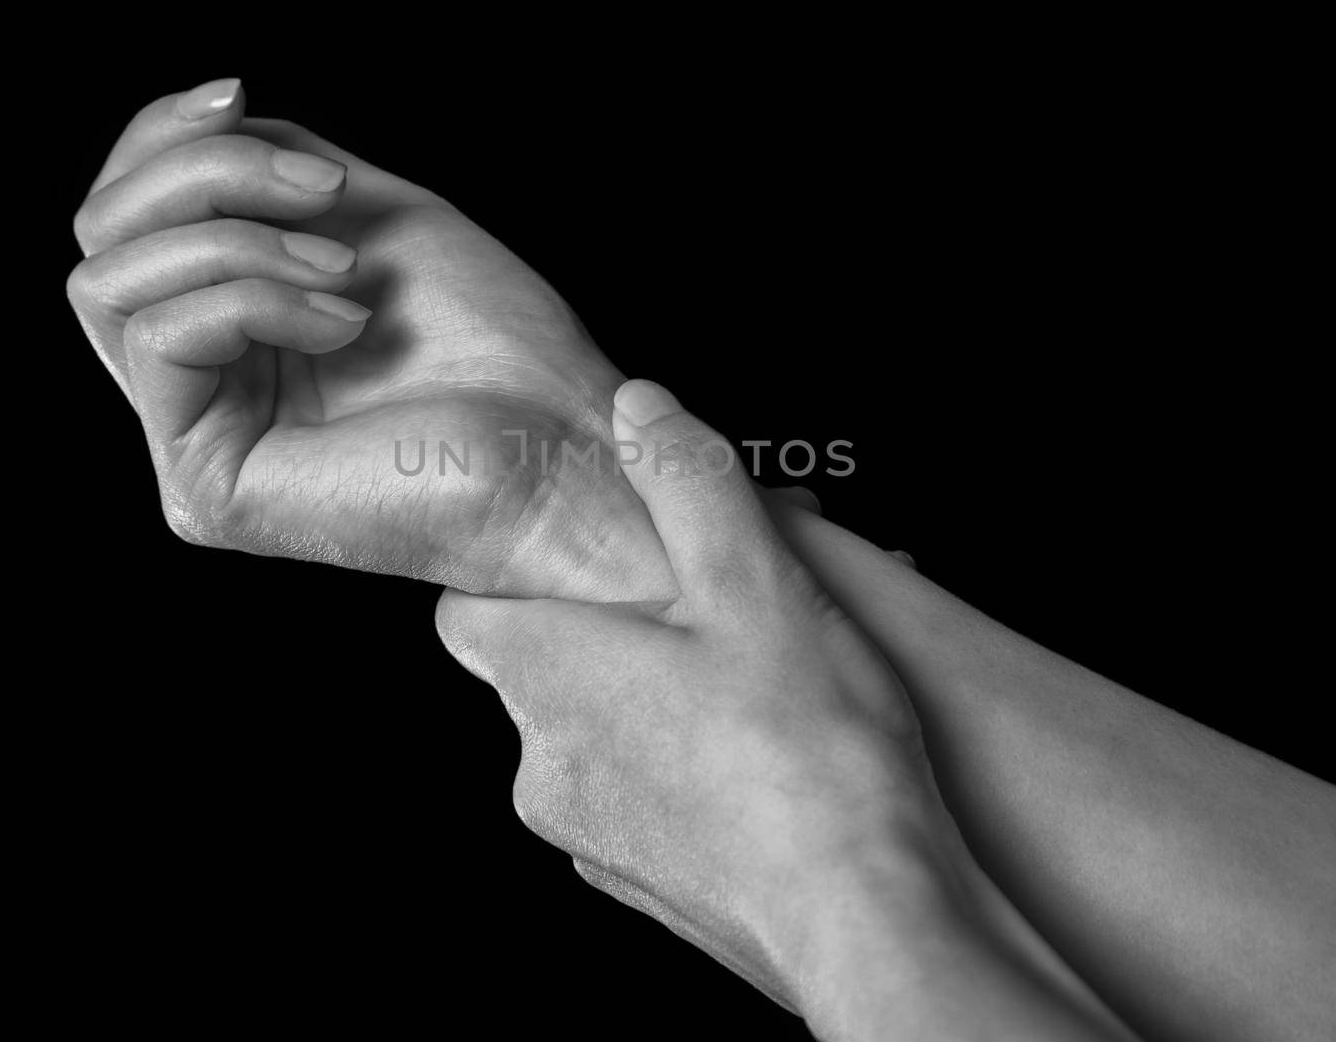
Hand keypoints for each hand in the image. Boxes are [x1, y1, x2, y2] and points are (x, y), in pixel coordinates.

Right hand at [67, 78, 672, 598]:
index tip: (240, 93)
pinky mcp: (208, 489)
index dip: (163, 137)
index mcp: (225, 331)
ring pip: (107, 285)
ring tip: (346, 268)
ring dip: (237, 239)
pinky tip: (345, 321)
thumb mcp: (368, 215)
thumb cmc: (498, 346)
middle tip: (324, 190)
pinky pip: (161, 339)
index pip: (122, 216)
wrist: (565, 446)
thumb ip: (267, 173)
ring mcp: (194, 442)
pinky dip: (254, 298)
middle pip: (99, 239)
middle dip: (200, 174)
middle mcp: (197, 388)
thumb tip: (201, 122)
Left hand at [435, 380, 1130, 1039]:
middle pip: (543, 664)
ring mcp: (590, 835)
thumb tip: (637, 407)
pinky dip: (682, 765)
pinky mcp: (645, 883)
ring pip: (598, 732)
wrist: (868, 927)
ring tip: (756, 676)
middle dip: (614, 626)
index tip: (584, 550)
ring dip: (655, 696)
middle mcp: (544, 762)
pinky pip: (642, 796)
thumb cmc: (810, 757)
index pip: (467, 604)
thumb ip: (688, 479)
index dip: (519, 567)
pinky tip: (765, 751)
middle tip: (707, 601)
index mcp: (547, 674)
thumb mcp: (757, 580)